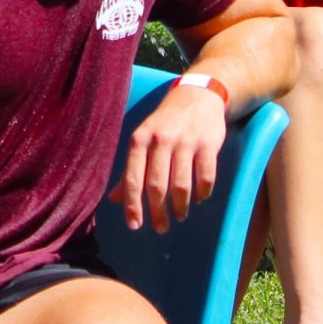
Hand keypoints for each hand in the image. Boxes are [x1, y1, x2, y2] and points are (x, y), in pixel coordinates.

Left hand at [107, 82, 226, 233]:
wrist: (197, 96)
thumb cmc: (165, 123)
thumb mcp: (143, 140)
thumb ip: (129, 170)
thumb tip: (114, 200)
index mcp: (140, 138)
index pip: (133, 177)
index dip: (133, 204)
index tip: (134, 226)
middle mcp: (161, 139)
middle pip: (157, 185)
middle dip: (158, 212)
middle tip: (160, 228)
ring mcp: (186, 141)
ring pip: (181, 185)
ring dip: (180, 206)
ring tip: (179, 215)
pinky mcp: (208, 144)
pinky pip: (205, 177)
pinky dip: (202, 193)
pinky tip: (199, 198)